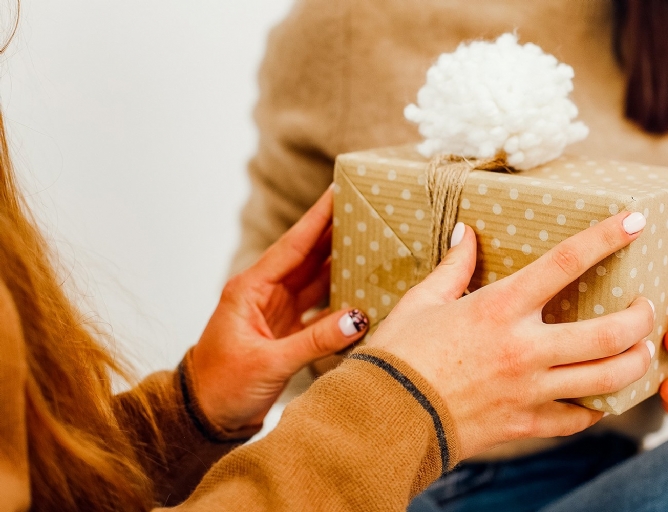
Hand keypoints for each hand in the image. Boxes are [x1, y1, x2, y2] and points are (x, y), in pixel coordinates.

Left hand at [192, 186, 367, 432]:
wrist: (204, 416)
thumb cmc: (221, 385)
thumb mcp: (269, 362)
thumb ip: (316, 340)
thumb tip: (358, 318)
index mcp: (250, 289)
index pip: (292, 246)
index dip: (317, 219)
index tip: (339, 192)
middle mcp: (265, 294)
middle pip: (307, 256)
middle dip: (335, 232)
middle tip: (367, 209)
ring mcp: (278, 311)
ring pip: (316, 279)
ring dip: (342, 262)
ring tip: (373, 241)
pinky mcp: (288, 331)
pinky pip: (321, 306)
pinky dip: (342, 298)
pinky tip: (364, 289)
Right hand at [368, 212, 655, 458]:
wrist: (383, 422)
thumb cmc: (397, 356)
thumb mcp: (422, 301)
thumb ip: (454, 267)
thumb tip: (466, 232)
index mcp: (498, 308)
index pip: (565, 262)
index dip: (606, 237)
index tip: (636, 220)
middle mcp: (523, 349)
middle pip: (609, 333)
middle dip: (641, 318)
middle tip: (646, 307)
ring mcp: (529, 391)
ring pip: (608, 380)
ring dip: (636, 362)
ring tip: (641, 349)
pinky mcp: (526, 424)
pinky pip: (579, 418)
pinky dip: (598, 407)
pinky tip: (601, 395)